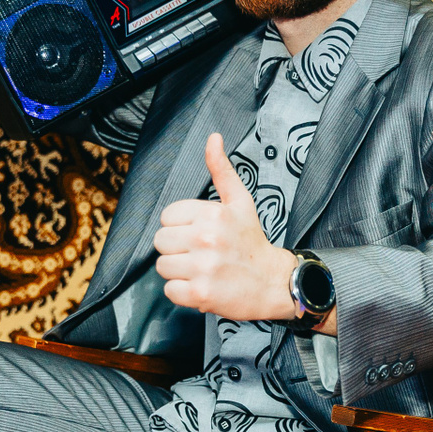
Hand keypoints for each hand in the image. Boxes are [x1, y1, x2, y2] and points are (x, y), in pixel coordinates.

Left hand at [154, 134, 296, 320]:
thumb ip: (222, 170)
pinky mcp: (200, 293)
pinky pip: (170, 290)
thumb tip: (213, 138)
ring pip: (163, 266)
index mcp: (212, 214)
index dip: (181, 227)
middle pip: (160, 242)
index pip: (167, 217)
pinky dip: (182, 293)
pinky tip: (201, 285)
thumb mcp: (239, 202)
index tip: (200, 234)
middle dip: (177, 249)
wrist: (272, 282)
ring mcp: (203, 268)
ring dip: (179, 271)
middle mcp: (206, 239)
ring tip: (201, 270)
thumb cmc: (251, 242)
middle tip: (201, 254)